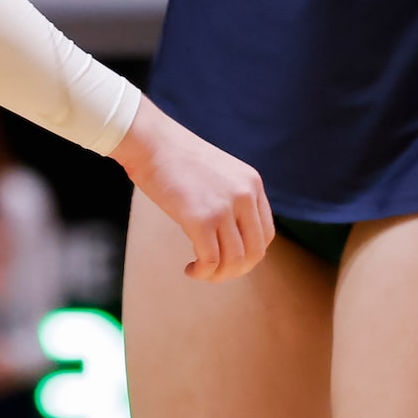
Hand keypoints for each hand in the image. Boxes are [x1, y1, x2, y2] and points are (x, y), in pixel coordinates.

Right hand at [113, 98, 270, 281]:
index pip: (266, 234)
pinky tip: (190, 269)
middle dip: (236, 270)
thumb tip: (231, 236)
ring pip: (235, 261)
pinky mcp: (200, 219)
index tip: (228, 258)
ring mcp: (224, 207)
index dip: (250, 254)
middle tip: (215, 272)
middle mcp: (244, 195)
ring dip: (218, 275)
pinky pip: (210, 261)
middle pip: (255, 252)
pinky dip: (202, 272)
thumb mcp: (219, 173)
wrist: (151, 141)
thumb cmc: (176, 158)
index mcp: (252, 183)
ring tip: (200, 271)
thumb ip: (231, 197)